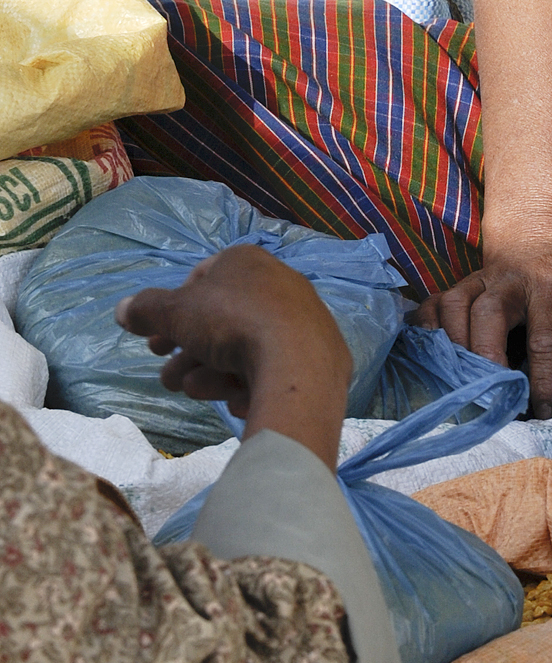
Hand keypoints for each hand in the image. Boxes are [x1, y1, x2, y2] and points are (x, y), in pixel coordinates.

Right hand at [117, 246, 351, 470]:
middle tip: (167, 376)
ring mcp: (302, 320)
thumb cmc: (232, 323)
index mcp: (248, 262)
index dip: (173, 311)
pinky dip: (247, 382)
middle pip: (220, 321)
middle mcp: (279, 284)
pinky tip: (234, 400)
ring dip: (209, 371)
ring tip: (191, 389)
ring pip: (243, 348)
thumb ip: (145, 309)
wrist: (297, 362)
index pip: (202, 280)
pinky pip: (271, 368)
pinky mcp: (317, 357)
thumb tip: (123, 310)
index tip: (156, 339)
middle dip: (187, 351)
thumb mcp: (175, 312)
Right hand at [415, 220, 551, 419]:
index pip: (546, 338)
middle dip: (487, 359)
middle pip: (490, 313)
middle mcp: (512, 280)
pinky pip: (431, 306)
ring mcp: (478, 280)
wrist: (542, 233)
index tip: (542, 415)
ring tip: (465, 386)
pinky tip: (437, 362)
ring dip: (455, 349)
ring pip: (454, 307)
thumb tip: (551, 404)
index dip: (543, 381)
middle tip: (493, 398)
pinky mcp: (456, 286)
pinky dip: (426, 334)